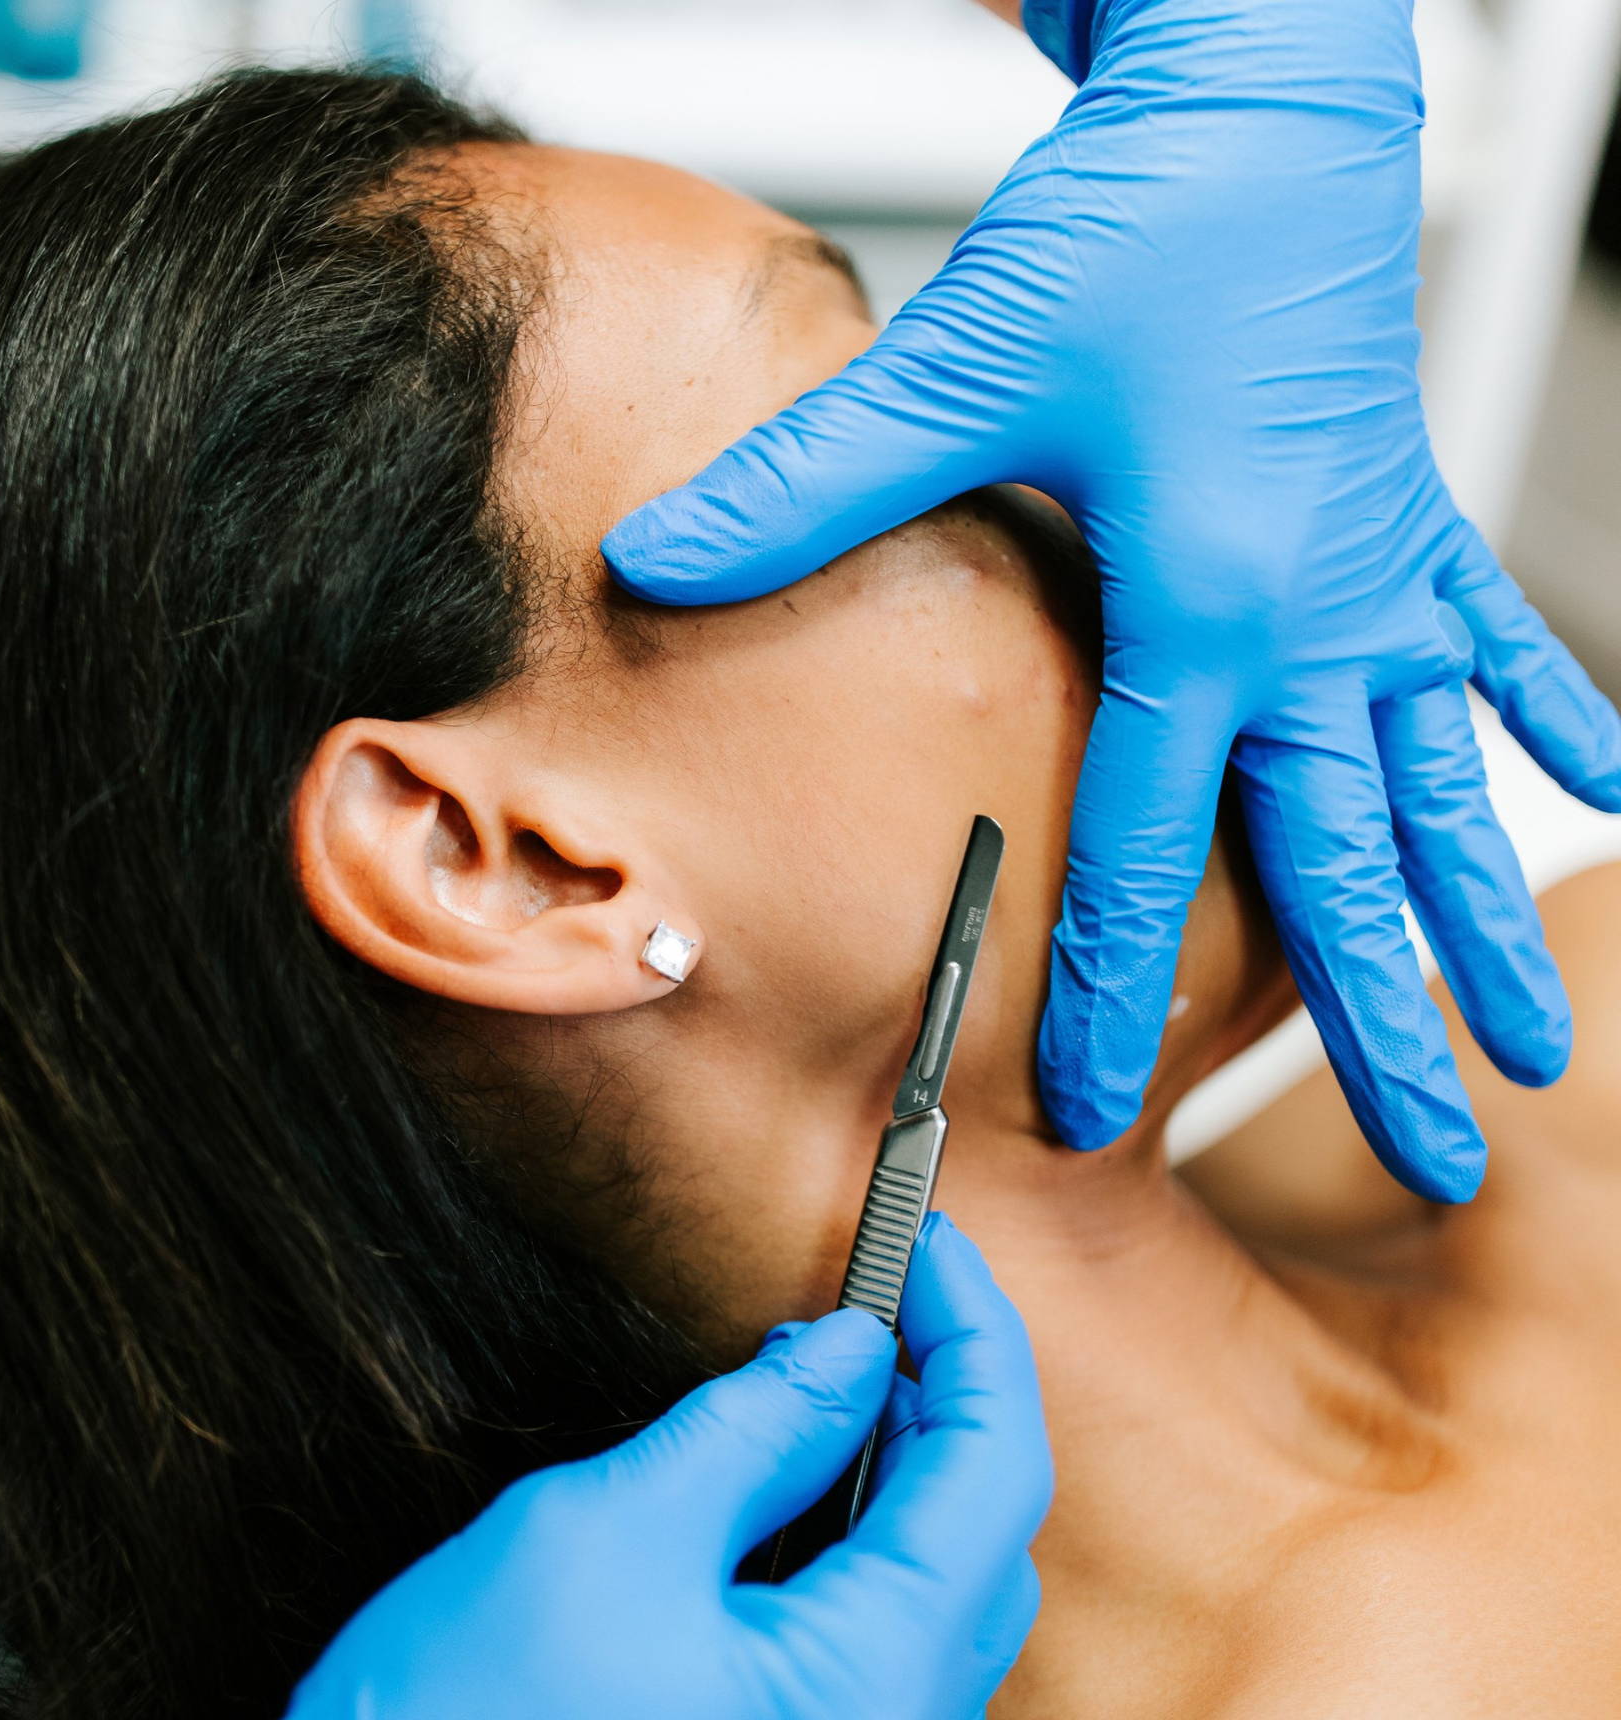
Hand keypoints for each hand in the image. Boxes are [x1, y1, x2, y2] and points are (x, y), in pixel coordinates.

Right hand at [0, 1214, 1049, 1719]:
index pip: (989, 1478)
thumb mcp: (612, 1526)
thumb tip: (852, 1355)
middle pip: (978, 1555)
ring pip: (930, 1624)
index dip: (970, 1340)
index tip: (927, 1244)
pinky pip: (864, 1685)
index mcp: (862, 1703)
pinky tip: (788, 1507)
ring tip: (833, 1386)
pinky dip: (852, 1575)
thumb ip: (759, 1427)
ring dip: (901, 1492)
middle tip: (878, 1305)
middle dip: (943, 1412)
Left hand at [602, 0, 1620, 1201]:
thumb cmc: (1136, 228)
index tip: (1100, 1112)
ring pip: (1443, 795)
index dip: (1113, 991)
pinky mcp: (1415, 529)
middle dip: (1384, 1026)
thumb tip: (649, 561)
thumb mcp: (959, 363)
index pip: (1145, 847)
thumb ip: (805, 488)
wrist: (1268, 104)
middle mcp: (1318, 619)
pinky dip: (1553, 723)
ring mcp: (1384, 584)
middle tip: (1436, 1159)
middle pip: (1346, 867)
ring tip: (1538, 1052)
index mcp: (1208, 606)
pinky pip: (1500, 650)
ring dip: (1487, 928)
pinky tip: (1605, 798)